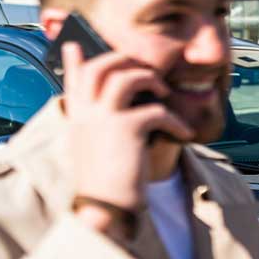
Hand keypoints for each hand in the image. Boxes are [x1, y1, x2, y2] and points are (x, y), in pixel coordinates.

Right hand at [61, 42, 193, 219]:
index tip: (75, 46)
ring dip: (150, 79)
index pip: (74, 79)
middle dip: (127, 61)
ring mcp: (103, 118)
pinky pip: (156, 110)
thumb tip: (115, 114)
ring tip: (165, 93)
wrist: (104, 211)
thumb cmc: (106, 185)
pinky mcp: (126, 129)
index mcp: (76, 118)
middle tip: (147, 71)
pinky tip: (184, 134)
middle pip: (101, 66)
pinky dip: (175, 120)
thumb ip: (98, 127)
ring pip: (126, 77)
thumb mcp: (94, 151)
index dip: (76, 61)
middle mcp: (85, 113)